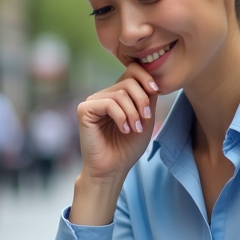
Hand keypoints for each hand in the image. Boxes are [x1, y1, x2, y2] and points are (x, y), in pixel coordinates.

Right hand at [76, 63, 159, 183]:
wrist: (113, 169)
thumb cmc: (128, 147)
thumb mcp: (145, 119)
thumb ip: (147, 98)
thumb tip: (152, 79)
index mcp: (118, 94)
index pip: (132, 71)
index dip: (145, 77)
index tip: (155, 91)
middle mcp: (104, 95)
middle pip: (128, 81)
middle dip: (141, 100)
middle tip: (145, 119)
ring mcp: (93, 101)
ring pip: (120, 93)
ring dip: (133, 113)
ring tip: (135, 129)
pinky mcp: (84, 110)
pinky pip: (108, 103)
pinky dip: (121, 117)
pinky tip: (124, 130)